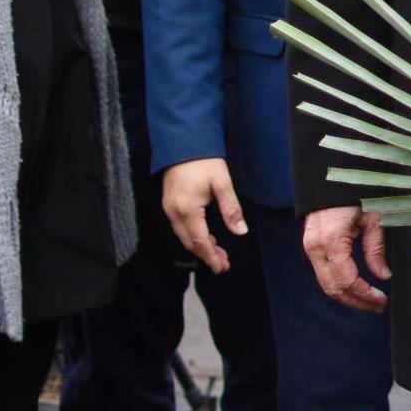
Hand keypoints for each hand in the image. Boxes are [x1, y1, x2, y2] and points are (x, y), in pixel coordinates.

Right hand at [160, 158, 245, 272]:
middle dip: (206, 255)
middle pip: (190, 242)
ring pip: (184, 236)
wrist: (183, 142)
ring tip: (218, 254)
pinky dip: (194, 236)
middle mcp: (174, 213)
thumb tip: (240, 231)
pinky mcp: (169, 204)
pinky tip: (207, 237)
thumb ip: (231, 209)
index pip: (200, 241)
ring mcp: (169, 209)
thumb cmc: (205, 161)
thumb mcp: (223, 183)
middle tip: (223, 264)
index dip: (211, 256)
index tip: (222, 267)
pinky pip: (180, 227)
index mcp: (187, 210)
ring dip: (200, 247)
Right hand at [302, 204, 388, 313]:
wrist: (330, 177)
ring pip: (326, 284)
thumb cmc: (355, 193)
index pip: (347, 279)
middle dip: (357, 301)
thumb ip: (376, 249)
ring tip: (371, 302)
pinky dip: (340, 285)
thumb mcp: (373, 218)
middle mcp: (315, 248)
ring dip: (348, 297)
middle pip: (333, 288)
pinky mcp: (311, 247)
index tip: (383, 300)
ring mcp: (310, 248)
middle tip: (379, 306)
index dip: (365, 294)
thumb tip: (384, 276)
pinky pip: (324, 274)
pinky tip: (357, 289)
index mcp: (331, 241)